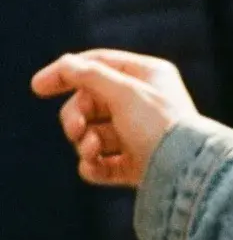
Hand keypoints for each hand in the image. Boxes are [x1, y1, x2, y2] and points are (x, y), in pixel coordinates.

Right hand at [31, 49, 198, 187]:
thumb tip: (66, 64)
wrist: (187, 175)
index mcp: (149, 76)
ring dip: (84, 143)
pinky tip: (94, 167)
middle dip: (76, 116)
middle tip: (76, 130)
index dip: (67, 72)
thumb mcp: (124, 93)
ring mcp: (140, 136)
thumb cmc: (161, 126)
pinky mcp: (137, 166)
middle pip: (90, 102)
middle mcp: (145, 103)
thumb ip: (90, 75)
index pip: (100, 64)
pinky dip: (93, 165)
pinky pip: (102, 163)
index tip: (38, 87)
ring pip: (93, 134)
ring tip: (92, 151)